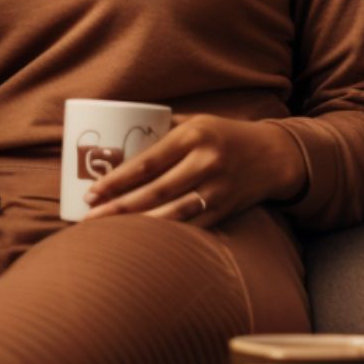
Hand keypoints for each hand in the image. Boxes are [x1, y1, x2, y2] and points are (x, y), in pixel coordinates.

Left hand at [81, 114, 299, 227]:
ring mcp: (217, 189)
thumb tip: (120, 136)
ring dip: (138, 225)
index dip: (118, 179)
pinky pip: (191, 226)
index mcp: (194, 136)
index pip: (148, 161)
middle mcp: (206, 162)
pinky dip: (166, 234)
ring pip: (171, 213)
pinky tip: (143, 241)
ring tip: (109, 234)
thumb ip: (164, 129)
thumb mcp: (197, 122)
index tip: (92, 191)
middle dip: (119, 206)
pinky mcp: (225, 210)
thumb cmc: (224, 134)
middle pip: (155, 190)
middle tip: (90, 217)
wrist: (273, 155)